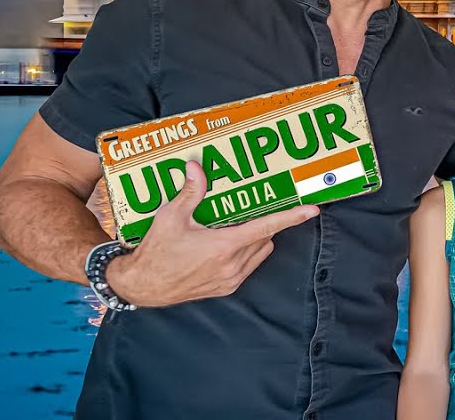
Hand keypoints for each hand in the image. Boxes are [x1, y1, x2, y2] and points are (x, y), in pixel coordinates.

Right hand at [106, 161, 318, 306]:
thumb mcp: (170, 217)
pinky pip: (249, 265)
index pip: (266, 227)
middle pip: (265, 237)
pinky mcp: (227, 287)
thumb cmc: (156, 252)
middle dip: (263, 223)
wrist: (142, 286)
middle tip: (251, 210)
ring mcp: (231, 279)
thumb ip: (190, 192)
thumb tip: (195, 167)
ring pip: (260, 252)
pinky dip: (246, 253)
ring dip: (256, 238)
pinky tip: (227, 244)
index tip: (311, 210)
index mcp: (224, 246)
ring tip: (234, 226)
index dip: (291, 217)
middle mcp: (233, 265)